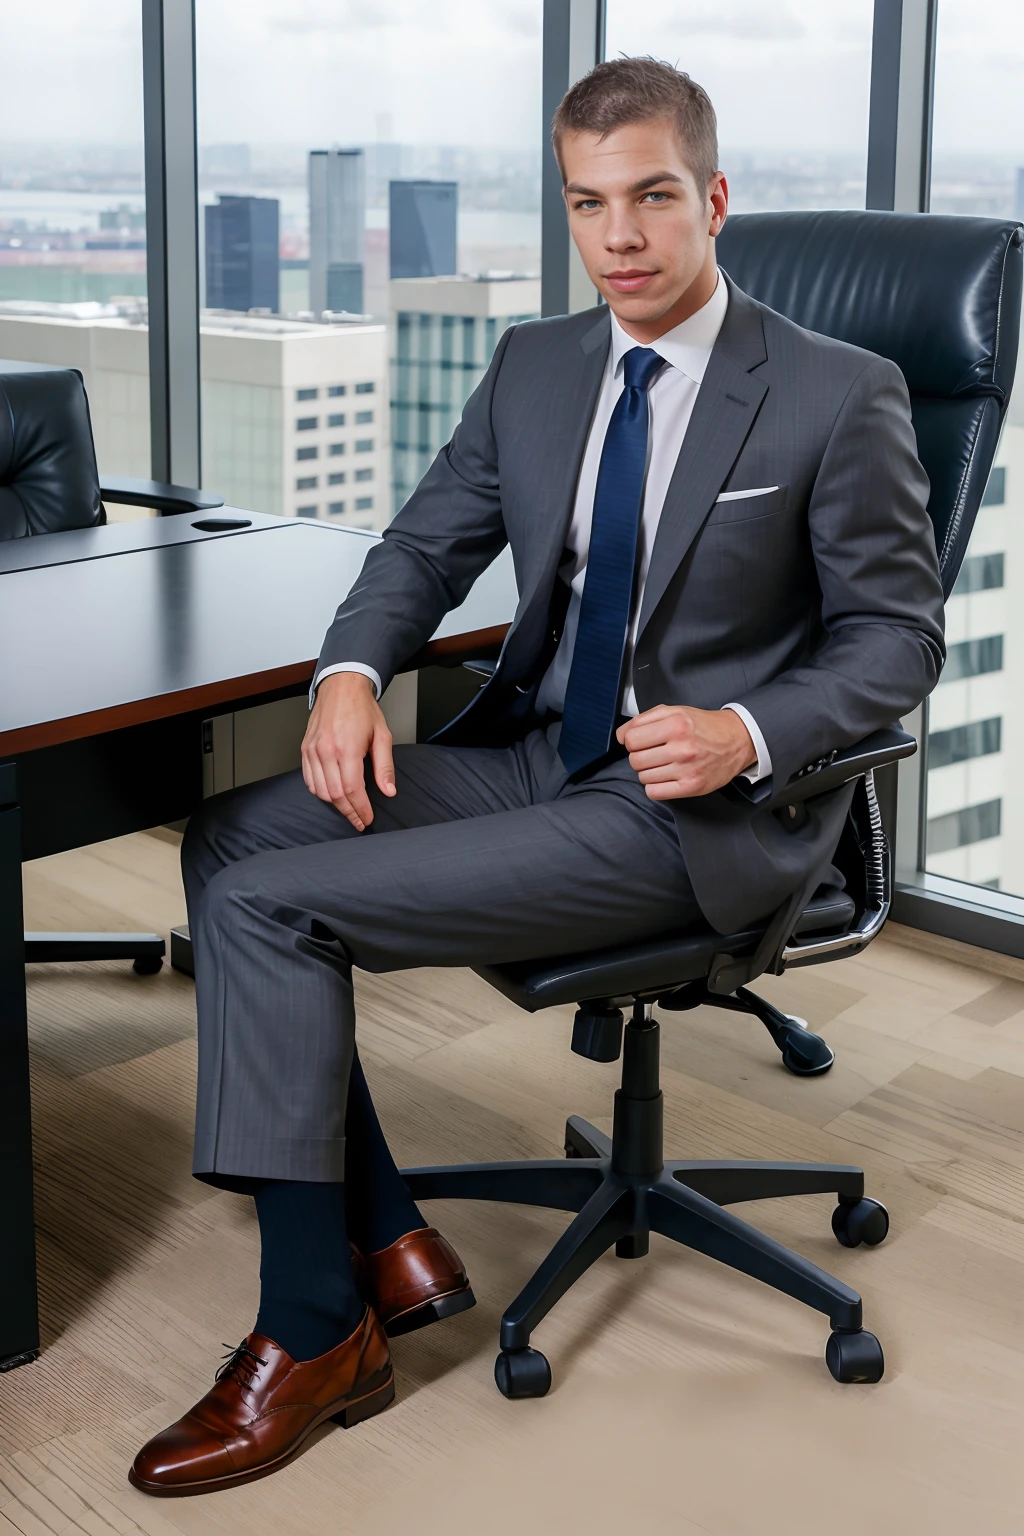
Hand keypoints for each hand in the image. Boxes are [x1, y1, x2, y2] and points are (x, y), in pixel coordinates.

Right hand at [301, 672, 395, 829]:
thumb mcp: (382, 736)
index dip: (361, 809)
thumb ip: (385, 767)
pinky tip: (331, 795)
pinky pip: (309, 780)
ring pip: (320, 791)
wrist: (341, 687)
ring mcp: (313, 750)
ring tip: (349, 809)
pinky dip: (319, 792)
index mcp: (347, 747)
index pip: (353, 790)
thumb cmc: (362, 708)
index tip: (367, 818)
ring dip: (335, 804)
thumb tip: (389, 790)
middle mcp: (326, 750)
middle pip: (335, 794)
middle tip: (359, 820)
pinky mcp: (305, 749)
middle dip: (349, 812)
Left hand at [616, 705, 756, 800]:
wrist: (736, 740)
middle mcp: (682, 747)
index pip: (631, 739)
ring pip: (643, 777)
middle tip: (654, 753)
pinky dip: (655, 786)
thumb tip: (621, 736)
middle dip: (640, 756)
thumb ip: (644, 719)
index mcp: (676, 724)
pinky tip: (666, 777)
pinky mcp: (692, 786)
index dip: (632, 741)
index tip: (641, 741)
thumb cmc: (703, 726)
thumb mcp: (675, 711)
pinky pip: (654, 792)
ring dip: (649, 771)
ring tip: (664, 763)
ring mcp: (687, 768)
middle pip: (635, 760)